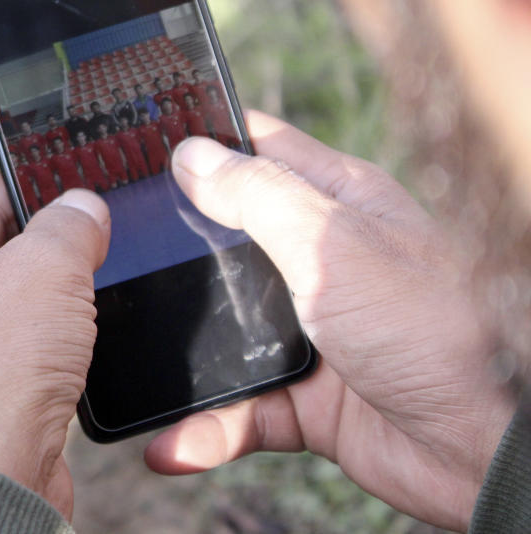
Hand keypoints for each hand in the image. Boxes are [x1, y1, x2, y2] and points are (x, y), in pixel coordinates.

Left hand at [0, 73, 109, 517]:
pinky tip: (96, 279)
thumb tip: (82, 209)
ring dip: (47, 238)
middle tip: (82, 154)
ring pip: (1, 254)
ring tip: (103, 214)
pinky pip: (16, 303)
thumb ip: (68, 222)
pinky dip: (51, 288)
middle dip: (27, 178)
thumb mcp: (42, 273)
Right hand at [147, 111, 514, 531]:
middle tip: (105, 249)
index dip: (202, 142)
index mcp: (335, 202)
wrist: (484, 445)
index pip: (258, 151)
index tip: (136, 143)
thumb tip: (190, 155)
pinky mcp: (304, 397)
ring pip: (223, 331)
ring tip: (126, 361)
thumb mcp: (332, 241)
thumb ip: (256, 196)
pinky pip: (240, 408)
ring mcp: (309, 330)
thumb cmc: (429, 324)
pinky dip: (207, 427)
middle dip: (171, 249)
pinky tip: (172, 443)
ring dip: (182, 353)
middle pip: (225, 241)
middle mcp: (317, 260)